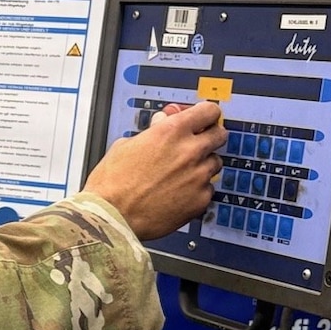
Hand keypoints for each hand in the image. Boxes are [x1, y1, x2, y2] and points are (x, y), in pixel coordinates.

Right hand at [84, 101, 227, 241]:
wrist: (110, 217)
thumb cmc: (111, 184)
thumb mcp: (125, 145)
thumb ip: (152, 131)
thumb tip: (161, 123)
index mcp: (171, 131)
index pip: (208, 111)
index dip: (205, 115)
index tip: (203, 120)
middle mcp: (190, 151)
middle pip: (220, 135)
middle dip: (209, 137)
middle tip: (196, 145)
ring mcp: (198, 176)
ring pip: (215, 163)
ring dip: (202, 166)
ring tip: (180, 175)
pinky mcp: (200, 200)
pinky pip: (208, 189)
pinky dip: (196, 190)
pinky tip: (177, 194)